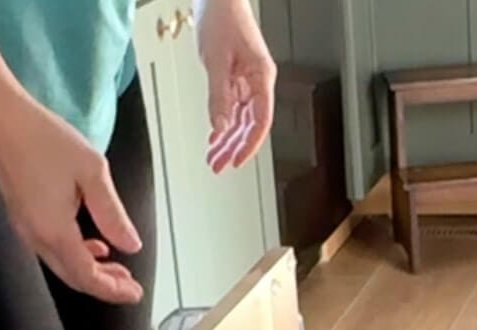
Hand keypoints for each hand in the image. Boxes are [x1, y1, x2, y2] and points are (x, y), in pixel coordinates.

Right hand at [0, 91, 143, 303]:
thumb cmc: (44, 138)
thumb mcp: (91, 171)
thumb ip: (112, 213)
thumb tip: (131, 246)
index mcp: (54, 230)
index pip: (88, 276)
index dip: (114, 290)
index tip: (136, 292)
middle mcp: (36, 238)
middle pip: (75, 278)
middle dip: (104, 286)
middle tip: (130, 285)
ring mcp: (26, 230)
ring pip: (64, 267)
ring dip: (91, 271)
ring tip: (118, 268)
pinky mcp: (23, 219)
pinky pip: (52, 250)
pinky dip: (76, 256)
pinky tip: (94, 245)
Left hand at [196, 0, 276, 171]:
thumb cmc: (222, 17)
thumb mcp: (216, 61)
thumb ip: (218, 97)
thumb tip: (220, 128)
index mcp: (262, 77)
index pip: (260, 121)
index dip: (249, 145)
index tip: (236, 162)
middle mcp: (258, 82)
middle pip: (250, 125)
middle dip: (233, 147)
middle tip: (218, 166)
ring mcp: (248, 80)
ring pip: (240, 119)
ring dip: (227, 139)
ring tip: (214, 157)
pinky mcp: (237, 76)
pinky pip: (233, 107)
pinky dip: (223, 122)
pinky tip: (215, 136)